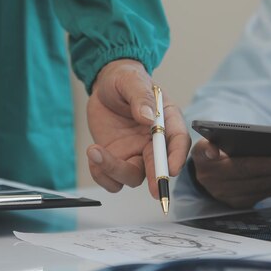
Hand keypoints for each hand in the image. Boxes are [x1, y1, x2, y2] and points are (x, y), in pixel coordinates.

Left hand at [86, 59, 190, 197]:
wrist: (105, 85)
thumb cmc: (125, 79)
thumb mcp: (132, 81)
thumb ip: (141, 98)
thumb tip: (147, 117)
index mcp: (166, 121)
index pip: (177, 142)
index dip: (177, 157)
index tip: (172, 169)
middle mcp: (153, 142)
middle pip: (159, 167)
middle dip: (157, 180)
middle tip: (155, 190)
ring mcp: (135, 153)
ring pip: (133, 177)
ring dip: (115, 171)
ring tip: (95, 151)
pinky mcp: (117, 159)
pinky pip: (112, 179)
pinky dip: (102, 174)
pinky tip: (93, 154)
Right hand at [191, 139, 270, 207]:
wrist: (203, 173)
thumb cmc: (209, 153)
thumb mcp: (203, 145)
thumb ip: (206, 146)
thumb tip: (212, 151)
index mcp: (207, 166)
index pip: (242, 166)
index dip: (267, 165)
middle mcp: (217, 186)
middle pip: (257, 180)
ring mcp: (228, 198)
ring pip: (263, 189)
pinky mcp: (239, 204)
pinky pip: (264, 195)